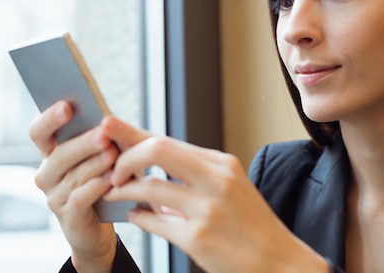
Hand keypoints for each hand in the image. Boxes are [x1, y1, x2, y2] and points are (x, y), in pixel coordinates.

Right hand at [29, 101, 117, 272]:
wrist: (99, 224)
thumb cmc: (100, 180)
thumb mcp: (99, 155)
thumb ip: (98, 136)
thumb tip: (107, 118)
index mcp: (50, 153)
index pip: (38, 132)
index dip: (50, 119)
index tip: (67, 106)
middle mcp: (47, 174)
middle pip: (59, 155)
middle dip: (83, 143)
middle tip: (103, 134)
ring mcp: (55, 197)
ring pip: (72, 176)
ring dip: (94, 164)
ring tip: (113, 154)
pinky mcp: (69, 217)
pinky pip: (79, 199)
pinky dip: (95, 188)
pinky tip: (110, 180)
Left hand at [100, 117, 329, 272]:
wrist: (277, 260)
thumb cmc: (249, 224)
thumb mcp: (228, 187)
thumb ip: (192, 174)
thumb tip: (150, 162)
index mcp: (221, 164)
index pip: (168, 140)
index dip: (133, 133)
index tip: (107, 125)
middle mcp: (215, 180)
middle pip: (158, 150)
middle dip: (126, 157)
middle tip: (112, 171)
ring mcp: (207, 209)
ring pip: (149, 187)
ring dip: (123, 189)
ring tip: (114, 192)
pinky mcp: (198, 238)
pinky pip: (155, 221)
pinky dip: (138, 217)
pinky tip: (134, 215)